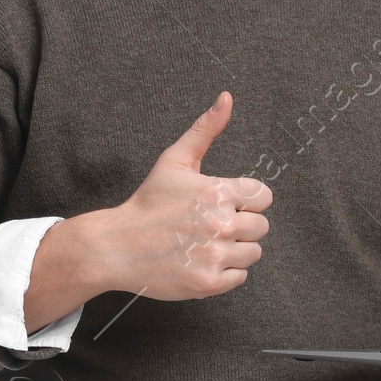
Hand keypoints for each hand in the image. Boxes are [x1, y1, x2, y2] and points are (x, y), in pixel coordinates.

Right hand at [24, 92, 269, 328]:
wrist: (118, 246)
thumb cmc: (148, 204)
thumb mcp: (175, 161)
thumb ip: (205, 130)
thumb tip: (227, 97)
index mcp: (218, 192)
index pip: (263, 198)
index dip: (246, 201)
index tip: (226, 205)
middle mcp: (221, 224)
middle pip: (261, 227)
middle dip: (241, 225)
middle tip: (211, 226)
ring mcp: (216, 255)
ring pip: (252, 253)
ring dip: (234, 249)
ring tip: (206, 244)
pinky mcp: (209, 282)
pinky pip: (239, 277)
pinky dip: (224, 272)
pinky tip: (201, 260)